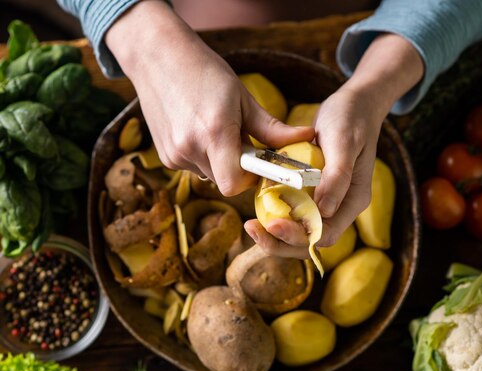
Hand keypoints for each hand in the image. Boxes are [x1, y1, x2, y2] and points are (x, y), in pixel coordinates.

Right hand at [105, 1, 313, 195]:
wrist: (157, 56)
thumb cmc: (205, 72)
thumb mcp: (243, 97)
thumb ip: (272, 128)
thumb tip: (307, 137)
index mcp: (214, 133)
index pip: (234, 184)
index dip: (249, 179)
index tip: (257, 162)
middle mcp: (190, 148)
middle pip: (225, 180)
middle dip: (238, 167)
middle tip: (240, 139)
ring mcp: (174, 154)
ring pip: (210, 174)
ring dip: (219, 161)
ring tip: (215, 128)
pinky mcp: (164, 157)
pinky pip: (193, 167)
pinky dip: (202, 156)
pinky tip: (197, 129)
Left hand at [243, 85, 383, 257]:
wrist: (353, 106)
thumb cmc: (350, 119)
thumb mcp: (343, 142)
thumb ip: (337, 177)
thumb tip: (324, 210)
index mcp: (353, 200)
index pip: (325, 234)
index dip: (298, 236)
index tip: (272, 225)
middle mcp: (341, 206)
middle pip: (310, 239)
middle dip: (281, 242)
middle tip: (252, 229)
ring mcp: (328, 201)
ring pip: (301, 230)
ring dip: (276, 233)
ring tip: (251, 225)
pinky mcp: (315, 193)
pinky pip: (295, 212)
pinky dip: (277, 215)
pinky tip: (258, 208)